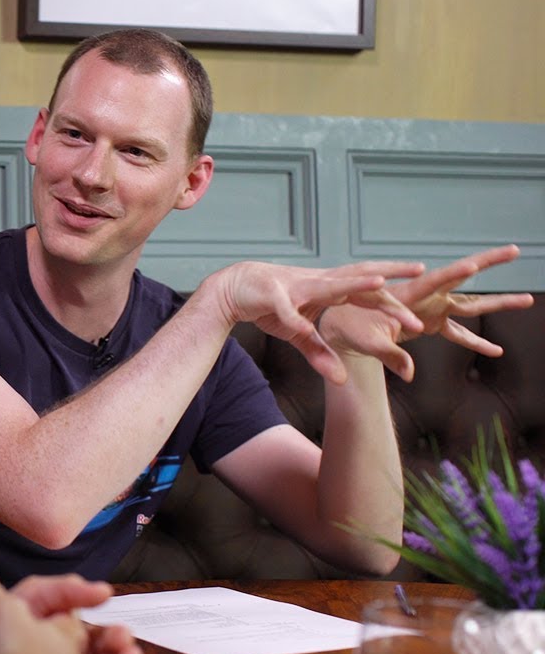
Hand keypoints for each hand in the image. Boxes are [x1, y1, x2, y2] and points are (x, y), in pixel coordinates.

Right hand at [206, 260, 425, 383]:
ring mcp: (295, 286)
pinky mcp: (271, 295)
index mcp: (327, 288)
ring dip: (353, 284)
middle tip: (420, 272)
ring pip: (329, 285)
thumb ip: (320, 353)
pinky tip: (303, 328)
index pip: (366, 289)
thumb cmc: (269, 307)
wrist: (231, 289)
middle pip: (358, 277)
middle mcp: (316, 282)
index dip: (393, 294)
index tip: (423, 293)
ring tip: (379, 283)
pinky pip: (286, 311)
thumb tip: (343, 380)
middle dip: (389, 276)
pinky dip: (294, 320)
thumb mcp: (298, 334)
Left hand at [318, 245, 534, 380]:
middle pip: (462, 277)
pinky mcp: (429, 322)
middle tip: (515, 249)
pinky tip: (496, 351)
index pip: (437, 278)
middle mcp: (424, 295)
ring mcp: (429, 308)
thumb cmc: (347, 326)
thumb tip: (410, 374)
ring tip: (528, 299)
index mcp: (408, 292)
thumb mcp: (365, 341)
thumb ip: (389, 355)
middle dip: (489, 262)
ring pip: (469, 304)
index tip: (475, 262)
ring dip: (498, 302)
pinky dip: (475, 341)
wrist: (340, 326)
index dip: (457, 271)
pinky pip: (457, 332)